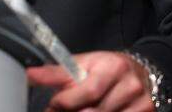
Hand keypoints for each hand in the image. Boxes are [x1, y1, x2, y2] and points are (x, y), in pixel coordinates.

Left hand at [27, 51, 153, 111]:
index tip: (53, 105)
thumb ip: (58, 72)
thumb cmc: (108, 68)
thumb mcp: (84, 64)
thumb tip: (31, 74)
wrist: (140, 74)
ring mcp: (140, 104)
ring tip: (77, 111)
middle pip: (94, 111)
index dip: (65, 102)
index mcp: (113, 67)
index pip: (88, 91)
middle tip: (59, 111)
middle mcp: (130, 86)